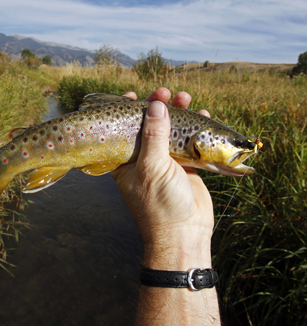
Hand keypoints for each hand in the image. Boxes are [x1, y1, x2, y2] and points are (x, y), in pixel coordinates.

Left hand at [112, 87, 213, 269]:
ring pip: (170, 130)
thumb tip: (155, 105)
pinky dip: (195, 128)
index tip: (134, 95)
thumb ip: (154, 135)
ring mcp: (165, 161)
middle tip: (166, 92)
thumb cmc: (159, 203)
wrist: (184, 233)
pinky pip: (189, 141)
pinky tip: (202, 114)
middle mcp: (144, 158)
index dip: (128, 111)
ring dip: (178, 113)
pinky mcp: (185, 166)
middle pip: (149, 125)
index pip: (123, 129)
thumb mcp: (152, 166)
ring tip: (185, 97)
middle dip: (158, 107)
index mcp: (126, 159)